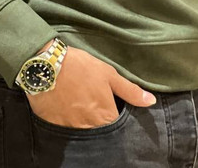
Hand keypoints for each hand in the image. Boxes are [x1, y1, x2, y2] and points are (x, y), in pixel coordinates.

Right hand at [25, 46, 156, 128]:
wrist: (46, 65)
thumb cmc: (80, 67)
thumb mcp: (108, 74)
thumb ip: (129, 91)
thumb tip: (150, 102)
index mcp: (105, 115)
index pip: (116, 126)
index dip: (114, 116)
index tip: (110, 106)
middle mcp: (89, 127)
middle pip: (99, 131)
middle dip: (99, 121)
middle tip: (93, 104)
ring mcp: (71, 129)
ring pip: (83, 132)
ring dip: (84, 122)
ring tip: (79, 105)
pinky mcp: (54, 127)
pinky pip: (66, 130)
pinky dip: (68, 122)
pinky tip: (66, 108)